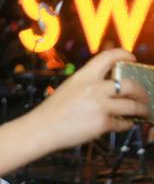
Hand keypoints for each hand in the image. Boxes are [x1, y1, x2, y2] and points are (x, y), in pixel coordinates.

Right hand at [29, 48, 148, 152]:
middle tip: (143, 96)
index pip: (108, 57)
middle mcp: (94, 88)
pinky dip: (125, 125)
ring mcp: (99, 106)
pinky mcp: (102, 123)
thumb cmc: (51, 112)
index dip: (124, 54)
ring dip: (140, 109)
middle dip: (141, 91)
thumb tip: (108, 86)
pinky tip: (123, 124)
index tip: (132, 58)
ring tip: (142, 112)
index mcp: (83, 77)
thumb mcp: (68, 89)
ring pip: (132, 106)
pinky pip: (122, 123)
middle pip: (129, 84)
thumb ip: (87, 84)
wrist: (40, 129)